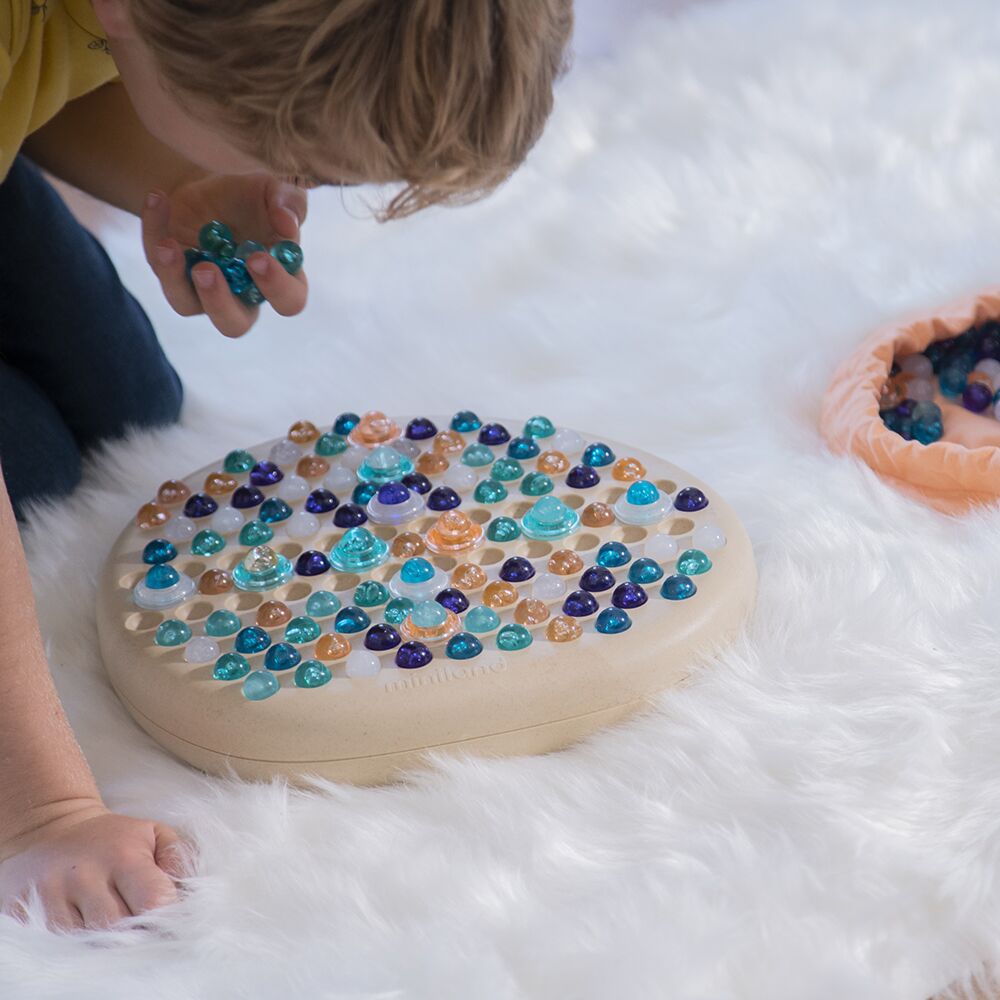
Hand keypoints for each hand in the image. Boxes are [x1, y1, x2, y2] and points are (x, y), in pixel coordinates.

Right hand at [0, 799, 192, 931]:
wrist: (51, 828)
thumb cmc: (114, 839)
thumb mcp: (154, 834)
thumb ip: (179, 859)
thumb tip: (190, 892)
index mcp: (122, 856)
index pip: (153, 901)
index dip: (167, 919)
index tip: (171, 923)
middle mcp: (83, 875)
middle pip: (117, 929)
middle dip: (135, 936)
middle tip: (142, 932)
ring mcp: (49, 895)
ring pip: (82, 942)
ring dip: (102, 944)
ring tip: (114, 933)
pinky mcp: (21, 911)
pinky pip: (51, 944)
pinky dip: (70, 947)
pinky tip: (84, 934)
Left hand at [141, 173, 308, 338]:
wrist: (207, 188)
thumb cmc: (249, 198)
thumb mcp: (274, 190)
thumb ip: (290, 203)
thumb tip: (287, 226)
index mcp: (278, 280)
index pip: (288, 300)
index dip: (276, 287)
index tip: (258, 257)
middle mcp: (239, 296)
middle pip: (234, 324)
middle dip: (219, 302)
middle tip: (207, 270)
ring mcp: (201, 291)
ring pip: (187, 306)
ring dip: (176, 281)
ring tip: (170, 247)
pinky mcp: (170, 273)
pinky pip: (158, 263)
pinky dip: (154, 231)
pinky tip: (159, 199)